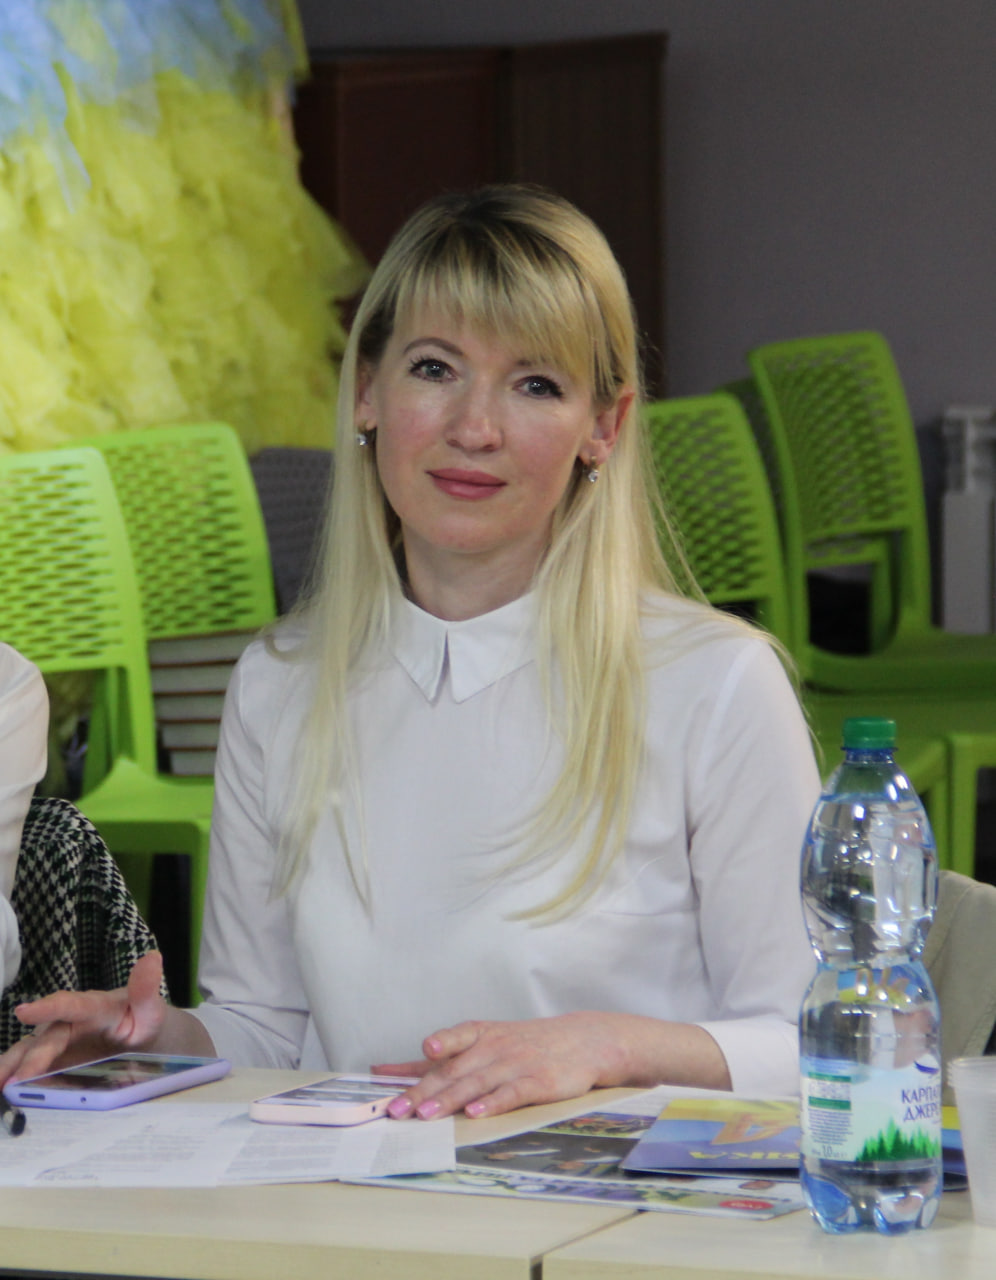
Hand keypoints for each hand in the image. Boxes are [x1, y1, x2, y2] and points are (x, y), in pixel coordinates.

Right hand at [0, 951, 167, 1086]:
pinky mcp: (50, 1058)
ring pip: (28, 1050)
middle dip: (33, 1058)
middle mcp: (69, 1022)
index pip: (71, 1004)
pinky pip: (27, 1065)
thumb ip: (146, 990)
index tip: (24, 1011)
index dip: (48, 1007)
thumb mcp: (151, 1009)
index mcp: (94, 1007)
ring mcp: (58, 1041)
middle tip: (18, 1080)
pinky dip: (11, 1075)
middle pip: (48, 1038)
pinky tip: (2, 1090)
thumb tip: (152, 958)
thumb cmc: (142, 1020)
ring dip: (11, 1066)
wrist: (138, 1036)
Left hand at [372, 1011, 651, 1120]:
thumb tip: (388, 1070)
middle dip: (422, 1091)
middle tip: (396, 1110)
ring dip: (450, 1100)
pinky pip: (512, 1093)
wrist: (583, 1040)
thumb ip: (440, 1057)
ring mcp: (516, 1063)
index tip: (392, 1068)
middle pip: (453, 1070)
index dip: (421, 1056)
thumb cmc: (525, 1043)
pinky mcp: (538, 1082)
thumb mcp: (484, 1040)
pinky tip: (476, 1114)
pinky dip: (493, 1103)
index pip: (447, 1044)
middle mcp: (494, 1047)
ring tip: (426, 1115)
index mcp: (480, 1035)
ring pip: (477, 1082)